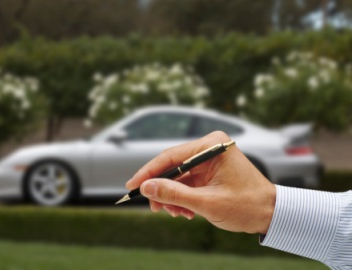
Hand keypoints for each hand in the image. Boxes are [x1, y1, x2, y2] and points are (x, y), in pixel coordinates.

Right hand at [126, 131, 275, 233]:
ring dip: (173, 197)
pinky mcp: (210, 171)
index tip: (132, 185)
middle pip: (173, 166)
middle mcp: (209, 148)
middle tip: (153, 207)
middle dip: (162, 189)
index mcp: (211, 146)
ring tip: (176, 214)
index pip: (171, 157)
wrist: (272, 214)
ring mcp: (210, 159)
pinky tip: (185, 212)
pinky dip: (183, 198)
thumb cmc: (247, 205)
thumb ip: (174, 194)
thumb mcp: (207, 202)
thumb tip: (146, 187)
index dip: (148, 172)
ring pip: (178, 177)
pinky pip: (188, 183)